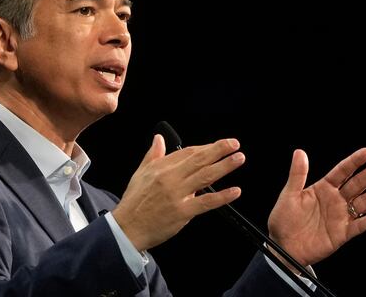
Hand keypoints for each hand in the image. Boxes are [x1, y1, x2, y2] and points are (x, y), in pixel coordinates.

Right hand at [112, 135, 244, 251]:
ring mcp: (177, 195)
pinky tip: (234, 191)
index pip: (187, 152)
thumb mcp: (140, 173)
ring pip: (205, 176)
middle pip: (199, 160)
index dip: (205, 147)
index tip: (218, 145)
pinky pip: (206, 202)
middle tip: (234, 144)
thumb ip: (152, 154)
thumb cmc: (134, 203)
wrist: (127, 227)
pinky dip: (221, 196)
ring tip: (238, 158)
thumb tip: (158, 138)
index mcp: (161, 168)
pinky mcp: (182, 212)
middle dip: (219, 150)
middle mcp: (170, 178)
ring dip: (224, 166)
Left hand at [267, 148, 365, 265]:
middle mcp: (335, 200)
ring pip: (363, 202)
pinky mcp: (342, 233)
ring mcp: (340, 216)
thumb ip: (297, 174)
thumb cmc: (284, 219)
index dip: (354, 162)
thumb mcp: (289, 194)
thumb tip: (299, 152)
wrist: (283, 246)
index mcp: (322, 188)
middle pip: (357, 184)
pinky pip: (360, 225)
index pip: (342, 172)